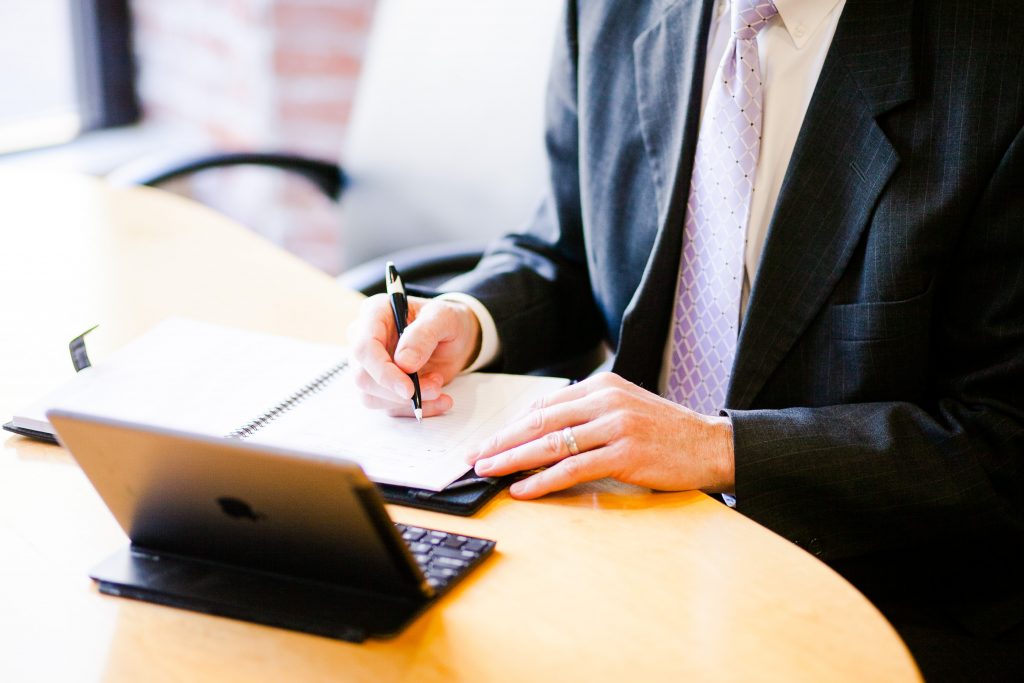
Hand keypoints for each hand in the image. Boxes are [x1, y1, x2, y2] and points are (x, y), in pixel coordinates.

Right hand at [348, 294, 481, 416]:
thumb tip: (404, 363)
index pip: (364, 348)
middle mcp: (365, 339)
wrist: (455, 336)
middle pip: (363, 376)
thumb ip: (424, 335)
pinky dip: (417, 408)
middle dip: (399, 391)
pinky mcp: (381, 386)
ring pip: (371, 396)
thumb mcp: (443, 318)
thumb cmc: (445, 320)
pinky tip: (439, 400)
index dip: (383, 371)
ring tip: (439, 387)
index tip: (409, 388)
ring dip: (408, 402)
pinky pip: (390, 407)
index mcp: (375, 314)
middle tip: (435, 387)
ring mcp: (370, 365)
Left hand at [467, 372, 734, 498]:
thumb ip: (587, 414)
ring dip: (513, 459)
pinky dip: (543, 480)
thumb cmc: (666, 432)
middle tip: (474, 456)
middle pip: (540, 421)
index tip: (489, 442)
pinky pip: (574, 468)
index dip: (512, 426)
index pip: (544, 406)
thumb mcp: (624, 409)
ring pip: (551, 443)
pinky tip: (523, 489)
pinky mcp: (626, 453)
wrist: (711, 445)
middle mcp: (605, 400)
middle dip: (502, 440)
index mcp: (602, 385)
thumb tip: (542, 430)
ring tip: (487, 471)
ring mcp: (616, 425)